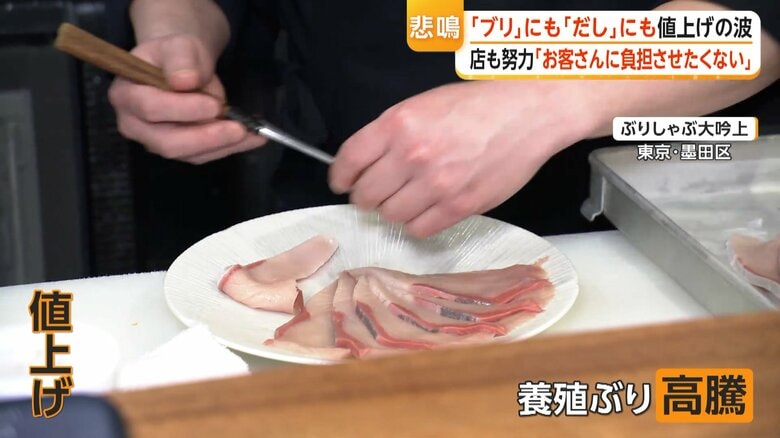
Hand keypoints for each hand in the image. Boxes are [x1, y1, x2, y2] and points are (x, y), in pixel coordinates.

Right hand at [108, 34, 265, 163]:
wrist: (183, 66)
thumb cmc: (176, 56)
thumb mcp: (179, 45)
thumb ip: (180, 58)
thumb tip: (184, 80)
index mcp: (126, 94)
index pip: (150, 108)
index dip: (183, 109)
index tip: (214, 105)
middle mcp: (134, 124)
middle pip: (168, 142)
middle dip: (206, 137)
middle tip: (239, 128)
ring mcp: (155, 141)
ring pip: (189, 154)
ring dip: (223, 145)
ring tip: (252, 133)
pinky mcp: (179, 150)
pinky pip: (203, 155)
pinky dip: (230, 148)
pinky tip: (253, 138)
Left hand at [328, 80, 597, 237]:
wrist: (529, 113)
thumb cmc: (480, 105)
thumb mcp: (425, 104)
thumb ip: (392, 132)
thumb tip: (366, 162)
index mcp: (399, 123)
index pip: (349, 161)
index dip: (341, 176)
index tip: (343, 182)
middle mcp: (413, 155)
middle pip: (366, 194)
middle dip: (366, 195)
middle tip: (377, 192)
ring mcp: (436, 184)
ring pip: (391, 215)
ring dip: (393, 209)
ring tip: (407, 197)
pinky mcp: (459, 206)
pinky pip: (420, 229)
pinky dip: (417, 222)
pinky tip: (426, 209)